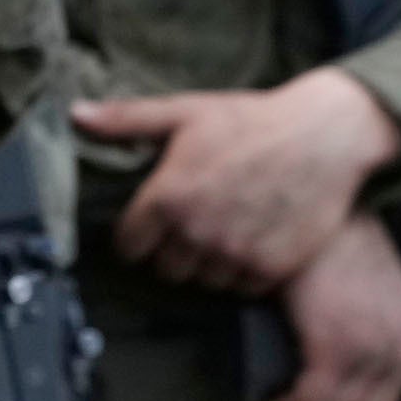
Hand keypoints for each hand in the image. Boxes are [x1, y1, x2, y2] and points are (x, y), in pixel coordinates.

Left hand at [76, 67, 400, 292]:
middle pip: (164, 269)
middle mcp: (198, 232)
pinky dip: (241, 274)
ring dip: (206, 264)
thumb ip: (125, 120)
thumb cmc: (251, 120)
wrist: (326, 136)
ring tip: (220, 232)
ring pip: (202, 282)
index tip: (147, 228)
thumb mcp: (183, 112)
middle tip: (188, 226)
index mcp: (168, 197)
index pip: (128, 246)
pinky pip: (241, 289)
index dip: (134, 237)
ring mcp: (237, 253)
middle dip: (170, 251)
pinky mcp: (273, 268)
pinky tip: (248, 243)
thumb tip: (75, 114)